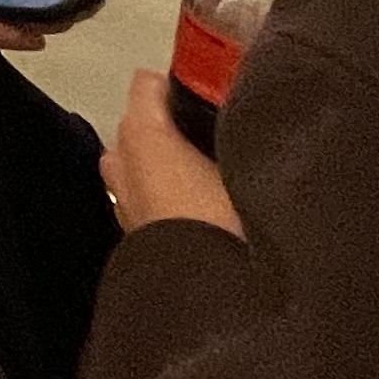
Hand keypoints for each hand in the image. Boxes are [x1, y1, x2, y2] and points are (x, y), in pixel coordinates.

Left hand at [105, 69, 245, 235]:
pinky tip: (201, 211)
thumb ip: (243, 135)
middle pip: (141, 126)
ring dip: (164, 165)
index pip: (147, 84)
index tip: (214, 94)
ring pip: (138, 165)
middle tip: (217, 137)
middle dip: (170, 127)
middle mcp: (121, 160)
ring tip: (211, 176)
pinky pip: (145, 200)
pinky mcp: (132, 237)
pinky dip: (164, 197)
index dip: (180, 83)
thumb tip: (258, 121)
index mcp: (141, 134)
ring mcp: (123, 201)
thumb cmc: (225, 219)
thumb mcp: (246, 165)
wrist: (206, 295)